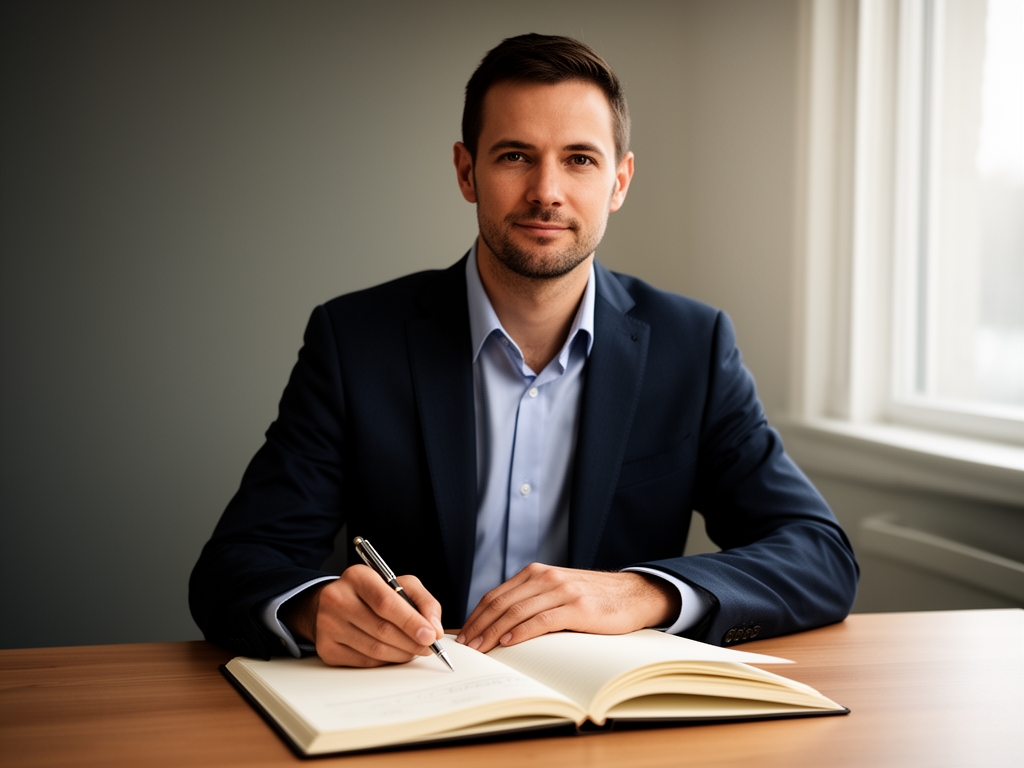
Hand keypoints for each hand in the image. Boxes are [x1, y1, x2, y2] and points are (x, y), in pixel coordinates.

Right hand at [280, 564, 443, 666]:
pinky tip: (394, 654)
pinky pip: (364, 662)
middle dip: (411, 642)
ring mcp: (328, 625)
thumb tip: (434, 628)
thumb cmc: (372, 594)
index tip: (431, 635)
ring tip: (414, 650)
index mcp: (357, 577)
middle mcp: (337, 598)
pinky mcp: (326, 648)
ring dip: (401, 654)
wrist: (335, 604)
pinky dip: (385, 661)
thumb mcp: (400, 585)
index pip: (386, 602)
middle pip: (381, 629)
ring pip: (374, 649)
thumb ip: (423, 601)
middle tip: (428, 647)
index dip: (411, 622)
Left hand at [455, 563, 680, 653]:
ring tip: (481, 649)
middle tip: (466, 647)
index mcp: (537, 573)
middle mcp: (546, 577)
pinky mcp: (577, 607)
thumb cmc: (592, 598)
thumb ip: (532, 600)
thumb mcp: (557, 591)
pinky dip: (522, 632)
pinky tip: (509, 643)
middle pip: (501, 603)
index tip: (464, 635)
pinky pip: (542, 620)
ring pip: (517, 611)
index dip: (477, 616)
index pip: (496, 595)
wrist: (633, 594)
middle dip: (480, 626)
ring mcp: (562, 590)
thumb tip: (499, 626)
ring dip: (494, 632)